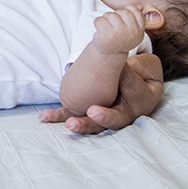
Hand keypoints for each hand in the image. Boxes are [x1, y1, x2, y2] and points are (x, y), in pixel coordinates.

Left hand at [40, 54, 163, 133]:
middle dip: (103, 117)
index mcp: (139, 103)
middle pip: (114, 119)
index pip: (134, 91)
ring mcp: (103, 115)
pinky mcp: (87, 113)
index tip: (123, 67)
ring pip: (92, 123)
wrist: (135, 82)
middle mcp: (122, 114)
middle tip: (92, 112)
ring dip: (80, 123)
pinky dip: (59, 116)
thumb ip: (132, 67)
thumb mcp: (143, 68)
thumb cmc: (140, 73)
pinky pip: (73, 115)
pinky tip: (44, 117)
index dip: (128, 80)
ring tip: (69, 124)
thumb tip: (117, 65)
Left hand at [91, 6, 144, 55]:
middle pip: (123, 12)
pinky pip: (99, 20)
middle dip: (116, 14)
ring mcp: (119, 35)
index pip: (136, 11)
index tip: (123, 19)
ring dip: (106, 18)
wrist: (110, 53)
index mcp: (139, 31)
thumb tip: (139, 6)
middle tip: (113, 23)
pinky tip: (100, 30)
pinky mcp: (106, 36)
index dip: (127, 11)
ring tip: (107, 26)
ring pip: (110, 15)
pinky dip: (97, 22)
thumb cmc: (120, 38)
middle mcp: (131, 33)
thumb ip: (136, 19)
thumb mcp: (132, 31)